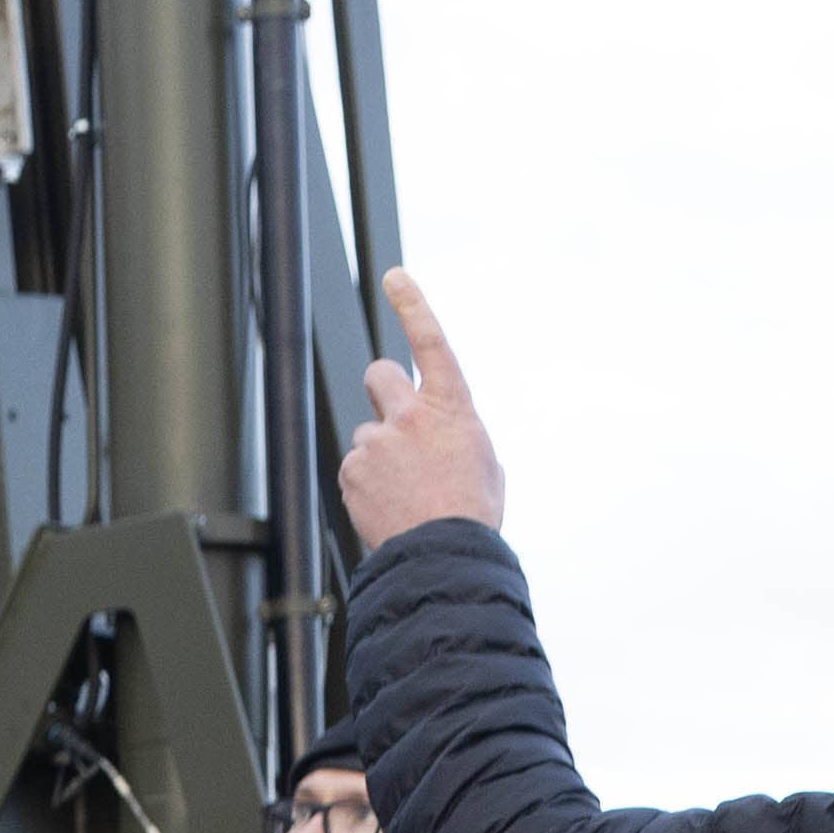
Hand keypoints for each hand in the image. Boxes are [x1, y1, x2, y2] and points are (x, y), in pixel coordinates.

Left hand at [335, 264, 504, 548]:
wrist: (442, 554)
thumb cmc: (471, 512)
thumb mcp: (482, 460)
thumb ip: (456, 432)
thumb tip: (440, 433)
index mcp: (451, 408)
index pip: (430, 342)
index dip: (412, 305)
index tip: (394, 278)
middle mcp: (409, 416)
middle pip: (378, 374)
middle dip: (383, 390)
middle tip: (396, 421)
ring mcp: (375, 442)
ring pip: (368, 433)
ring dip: (380, 453)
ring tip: (404, 489)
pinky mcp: (351, 470)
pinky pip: (355, 468)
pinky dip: (367, 484)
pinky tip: (390, 504)